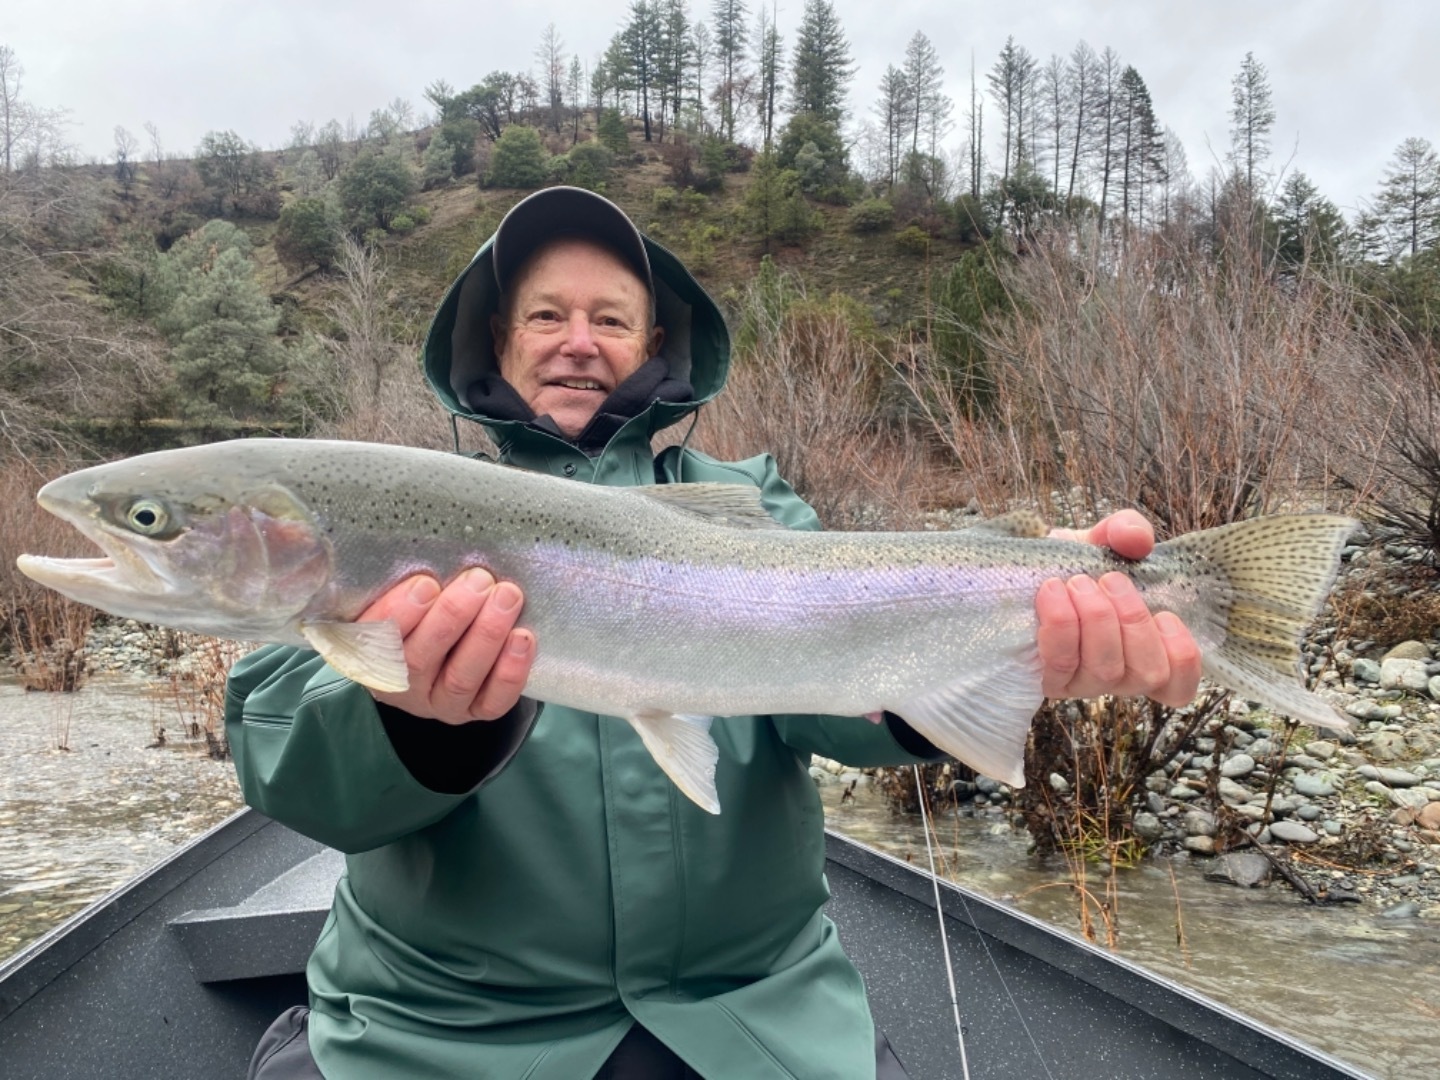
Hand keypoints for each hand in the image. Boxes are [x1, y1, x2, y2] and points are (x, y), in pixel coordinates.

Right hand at [359, 570, 534, 723]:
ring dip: (486, 635)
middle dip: (452, 616)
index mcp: (369, 654)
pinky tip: (522, 637)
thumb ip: (400, 579)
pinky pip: (492, 700)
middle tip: (479, 580)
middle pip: (419, 659)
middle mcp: (401, 686)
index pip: (374, 640)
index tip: (426, 583)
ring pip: (459, 678)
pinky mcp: (475, 712)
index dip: (400, 613)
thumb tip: (404, 542)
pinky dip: (509, 670)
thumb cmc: (423, 609)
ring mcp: (439, 703)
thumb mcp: (401, 593)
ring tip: (507, 597)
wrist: (453, 647)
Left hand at [1036, 509, 1201, 705]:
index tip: (1166, 615)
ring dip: (1096, 620)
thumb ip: (1129, 532)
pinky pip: (1060, 665)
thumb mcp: (1106, 541)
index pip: (1180, 686)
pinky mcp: (1048, 680)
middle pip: (1147, 673)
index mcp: (1147, 651)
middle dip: (1133, 620)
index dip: (1182, 658)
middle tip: (1111, 579)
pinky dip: (1061, 625)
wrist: (1025, 570)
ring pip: (1106, 671)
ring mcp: (1084, 683)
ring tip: (1079, 582)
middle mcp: (1120, 676)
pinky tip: (1053, 591)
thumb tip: (1135, 538)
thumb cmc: (1079, 564)